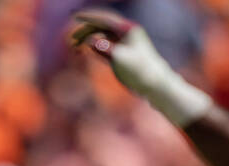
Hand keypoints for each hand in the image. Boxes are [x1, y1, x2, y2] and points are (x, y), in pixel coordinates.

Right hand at [69, 9, 212, 126]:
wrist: (156, 86)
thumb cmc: (140, 72)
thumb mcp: (120, 60)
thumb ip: (104, 49)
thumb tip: (91, 42)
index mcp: (127, 30)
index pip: (104, 19)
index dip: (88, 17)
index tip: (74, 16)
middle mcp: (126, 34)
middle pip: (101, 26)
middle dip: (85, 31)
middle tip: (72, 40)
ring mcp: (125, 44)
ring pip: (102, 37)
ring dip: (88, 40)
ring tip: (75, 49)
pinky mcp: (123, 55)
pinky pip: (105, 47)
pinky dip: (94, 48)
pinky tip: (85, 52)